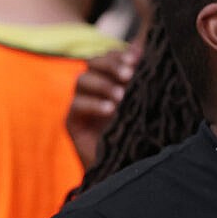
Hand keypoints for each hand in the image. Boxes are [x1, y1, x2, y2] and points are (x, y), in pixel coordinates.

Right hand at [66, 46, 137, 170]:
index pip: (109, 56)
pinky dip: (93, 104)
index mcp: (112, 80)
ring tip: (121, 97)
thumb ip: (142, 77)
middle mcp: (94, 89)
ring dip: (102, 85)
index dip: (119, 55)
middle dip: (111, 65)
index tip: (136, 59)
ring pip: (82, 80)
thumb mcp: (144, 102)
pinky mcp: (72, 122)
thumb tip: (142, 47)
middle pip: (93, 63)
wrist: (125, 170)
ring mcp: (81, 105)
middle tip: (129, 74)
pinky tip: (110, 110)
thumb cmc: (139, 136)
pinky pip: (76, 105)